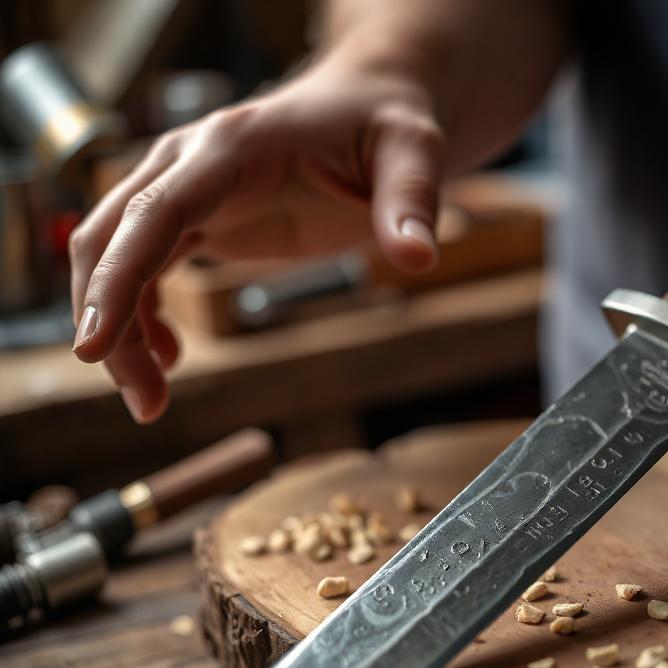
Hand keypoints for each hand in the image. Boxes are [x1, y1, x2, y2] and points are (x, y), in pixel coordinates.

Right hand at [70, 55, 445, 421]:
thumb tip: (418, 257)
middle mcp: (193, 162)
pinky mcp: (200, 215)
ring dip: (121, 328)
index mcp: (235, 147)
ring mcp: (189, 188)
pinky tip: (169, 357)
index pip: (157, 211)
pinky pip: (144, 265)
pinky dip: (142, 315)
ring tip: (151, 398)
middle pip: (114, 237)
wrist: (369, 109)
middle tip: (143, 402)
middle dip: (110, 321)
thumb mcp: (414, 152)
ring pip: (117, 254)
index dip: (119, 277)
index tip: (93, 345)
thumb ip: (411, 202)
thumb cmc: (388, 126)